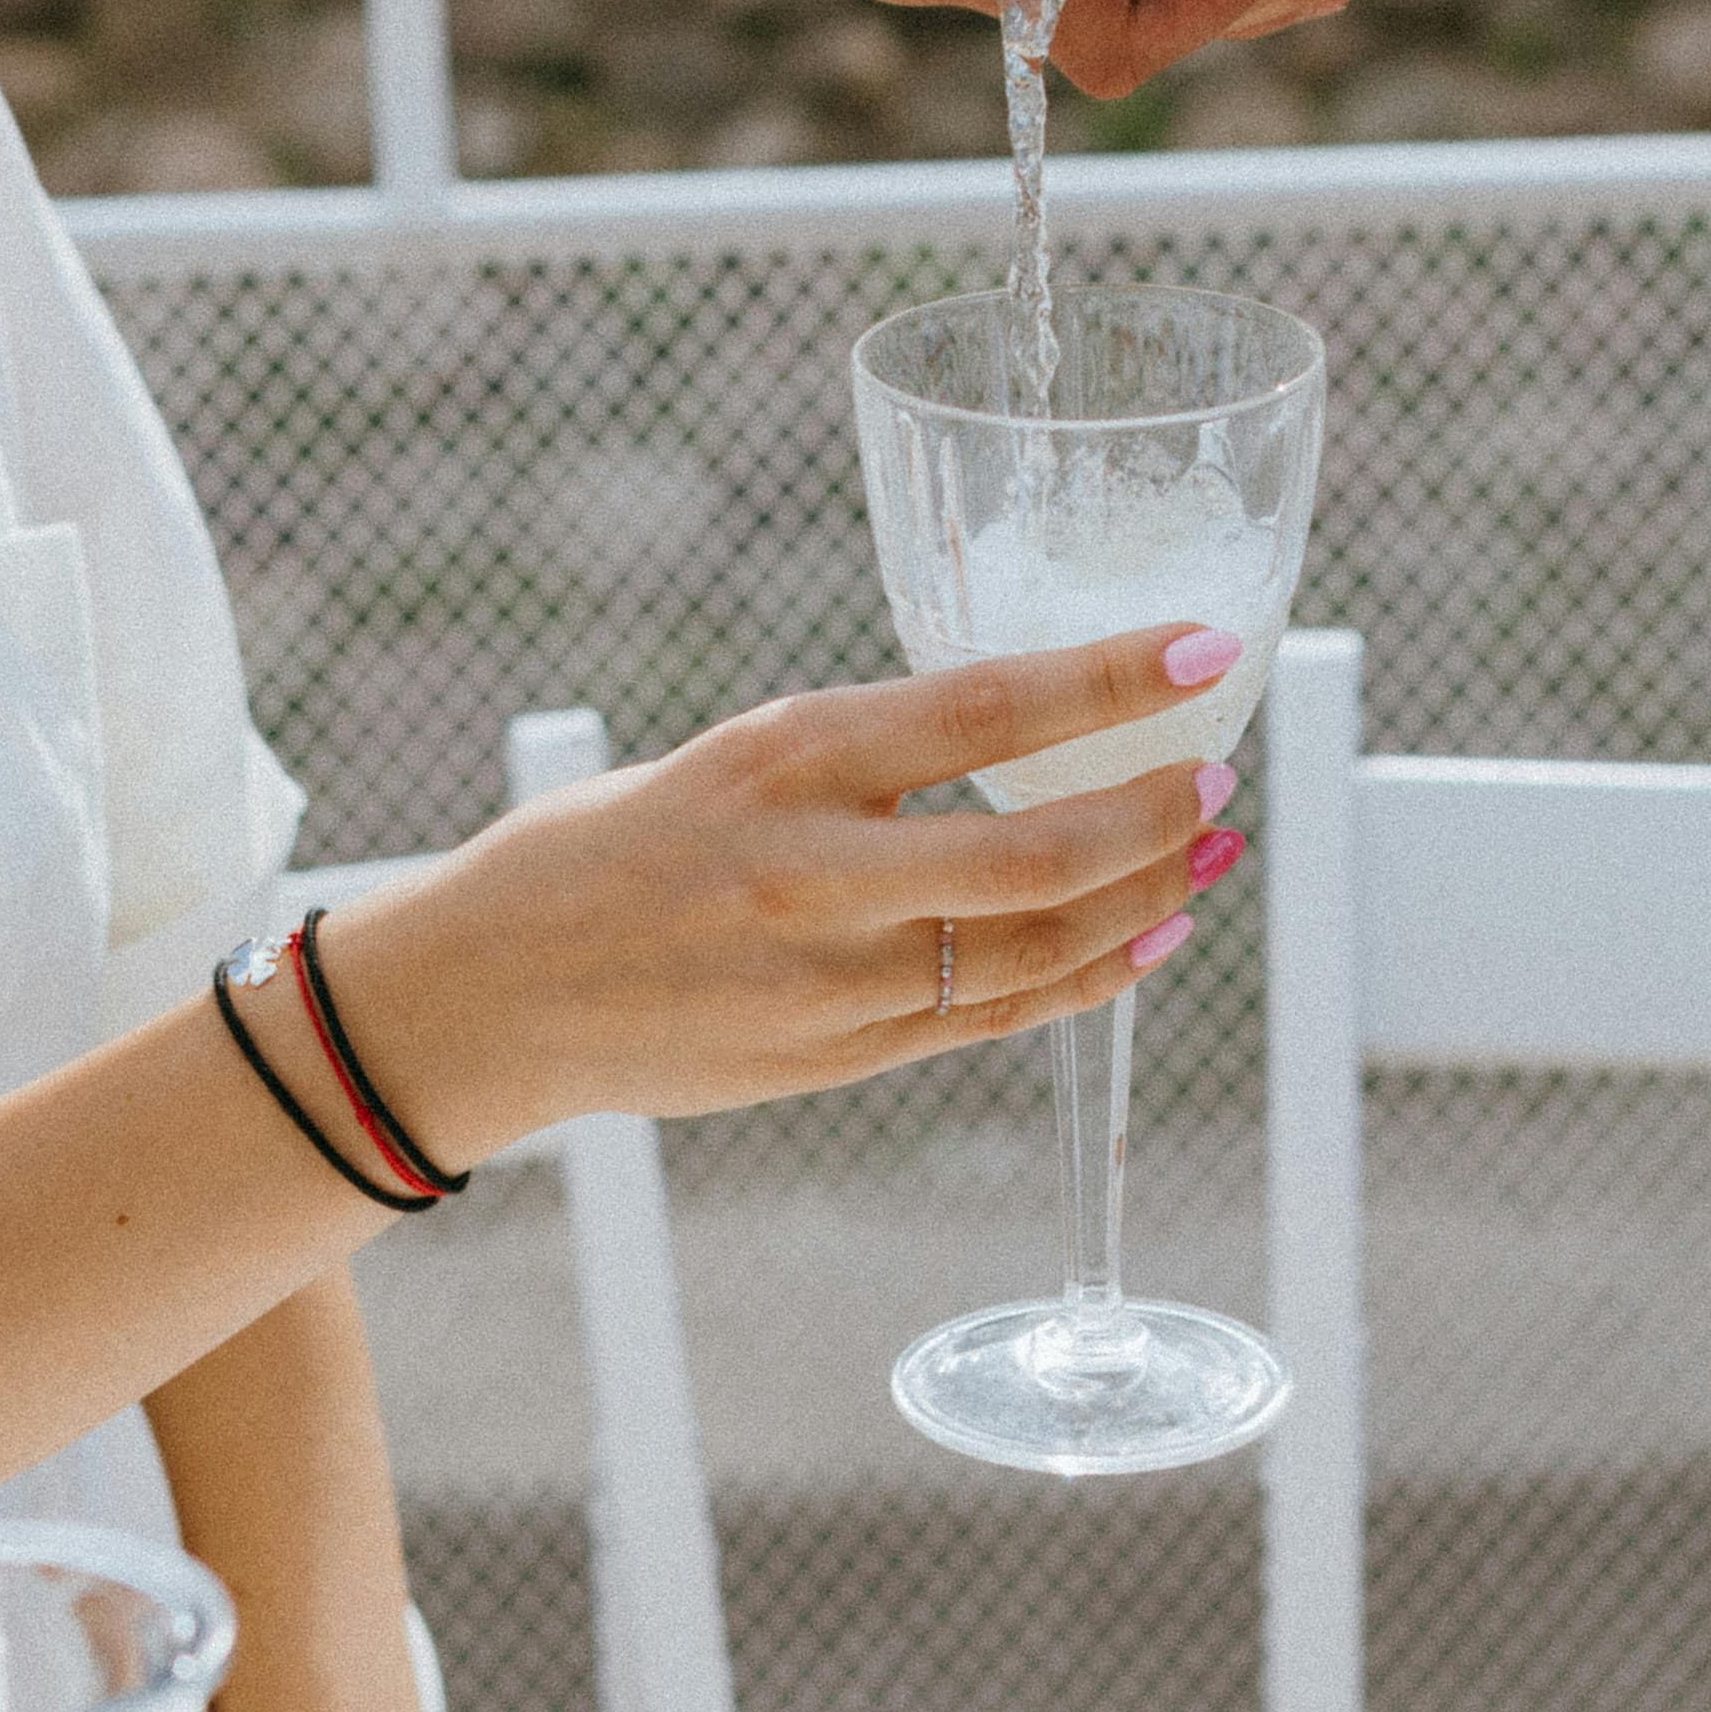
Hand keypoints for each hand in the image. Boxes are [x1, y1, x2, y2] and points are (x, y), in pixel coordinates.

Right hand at [336, 626, 1249, 1165]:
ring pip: (1032, 951)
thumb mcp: (726, 758)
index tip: (1201, 651)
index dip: (1109, 682)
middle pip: (1033, 856)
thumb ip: (860, 759)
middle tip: (1220, 775)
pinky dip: (1087, 977)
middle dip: (1153, 814)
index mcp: (780, 759)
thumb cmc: (607, 848)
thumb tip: (1023, 735)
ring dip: (1142, 898)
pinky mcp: (835, 1060)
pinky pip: (994, 1018)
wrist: (490, 994)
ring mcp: (827, 983)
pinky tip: (1144, 937)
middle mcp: (811, 873)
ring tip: (1209, 852)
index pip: (981, 709)